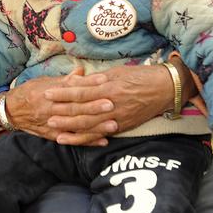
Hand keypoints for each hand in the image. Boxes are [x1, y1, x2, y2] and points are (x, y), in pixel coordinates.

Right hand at [4, 68, 113, 144]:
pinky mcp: (52, 135)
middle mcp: (51, 108)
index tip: (104, 81)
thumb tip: (82, 71)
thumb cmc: (29, 93)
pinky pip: (72, 139)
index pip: (72, 87)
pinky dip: (87, 141)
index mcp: (50, 92)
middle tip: (111, 104)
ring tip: (112, 125)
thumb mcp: (44, 81)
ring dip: (95, 126)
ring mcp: (52, 123)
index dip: (88, 84)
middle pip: (75, 107)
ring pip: (75, 125)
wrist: (10, 110)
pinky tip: (102, 141)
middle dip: (94, 106)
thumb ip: (65, 79)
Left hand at [42, 63, 177, 145]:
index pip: (80, 91)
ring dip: (72, 129)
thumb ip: (96, 79)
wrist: (166, 88)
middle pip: (82, 110)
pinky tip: (77, 140)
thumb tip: (76, 81)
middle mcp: (112, 103)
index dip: (63, 93)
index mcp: (109, 87)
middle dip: (63, 113)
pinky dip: (89, 139)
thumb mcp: (116, 72)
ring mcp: (118, 117)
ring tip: (55, 131)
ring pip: (91, 125)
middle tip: (46, 115)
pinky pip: (103, 134)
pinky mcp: (124, 126)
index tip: (48, 93)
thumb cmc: (141, 76)